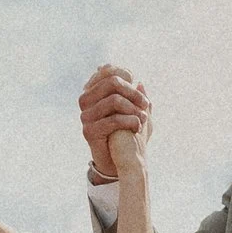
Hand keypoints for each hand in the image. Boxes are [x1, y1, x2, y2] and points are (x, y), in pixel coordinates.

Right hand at [79, 63, 150, 179]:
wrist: (120, 162)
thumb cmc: (128, 134)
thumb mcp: (135, 113)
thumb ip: (137, 98)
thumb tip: (140, 82)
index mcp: (94, 91)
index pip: (107, 70)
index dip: (125, 74)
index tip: (137, 85)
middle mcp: (86, 100)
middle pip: (112, 82)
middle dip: (133, 92)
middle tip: (145, 104)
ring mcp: (85, 116)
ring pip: (114, 100)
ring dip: (134, 109)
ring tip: (144, 118)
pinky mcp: (89, 131)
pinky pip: (113, 120)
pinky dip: (130, 121)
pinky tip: (137, 126)